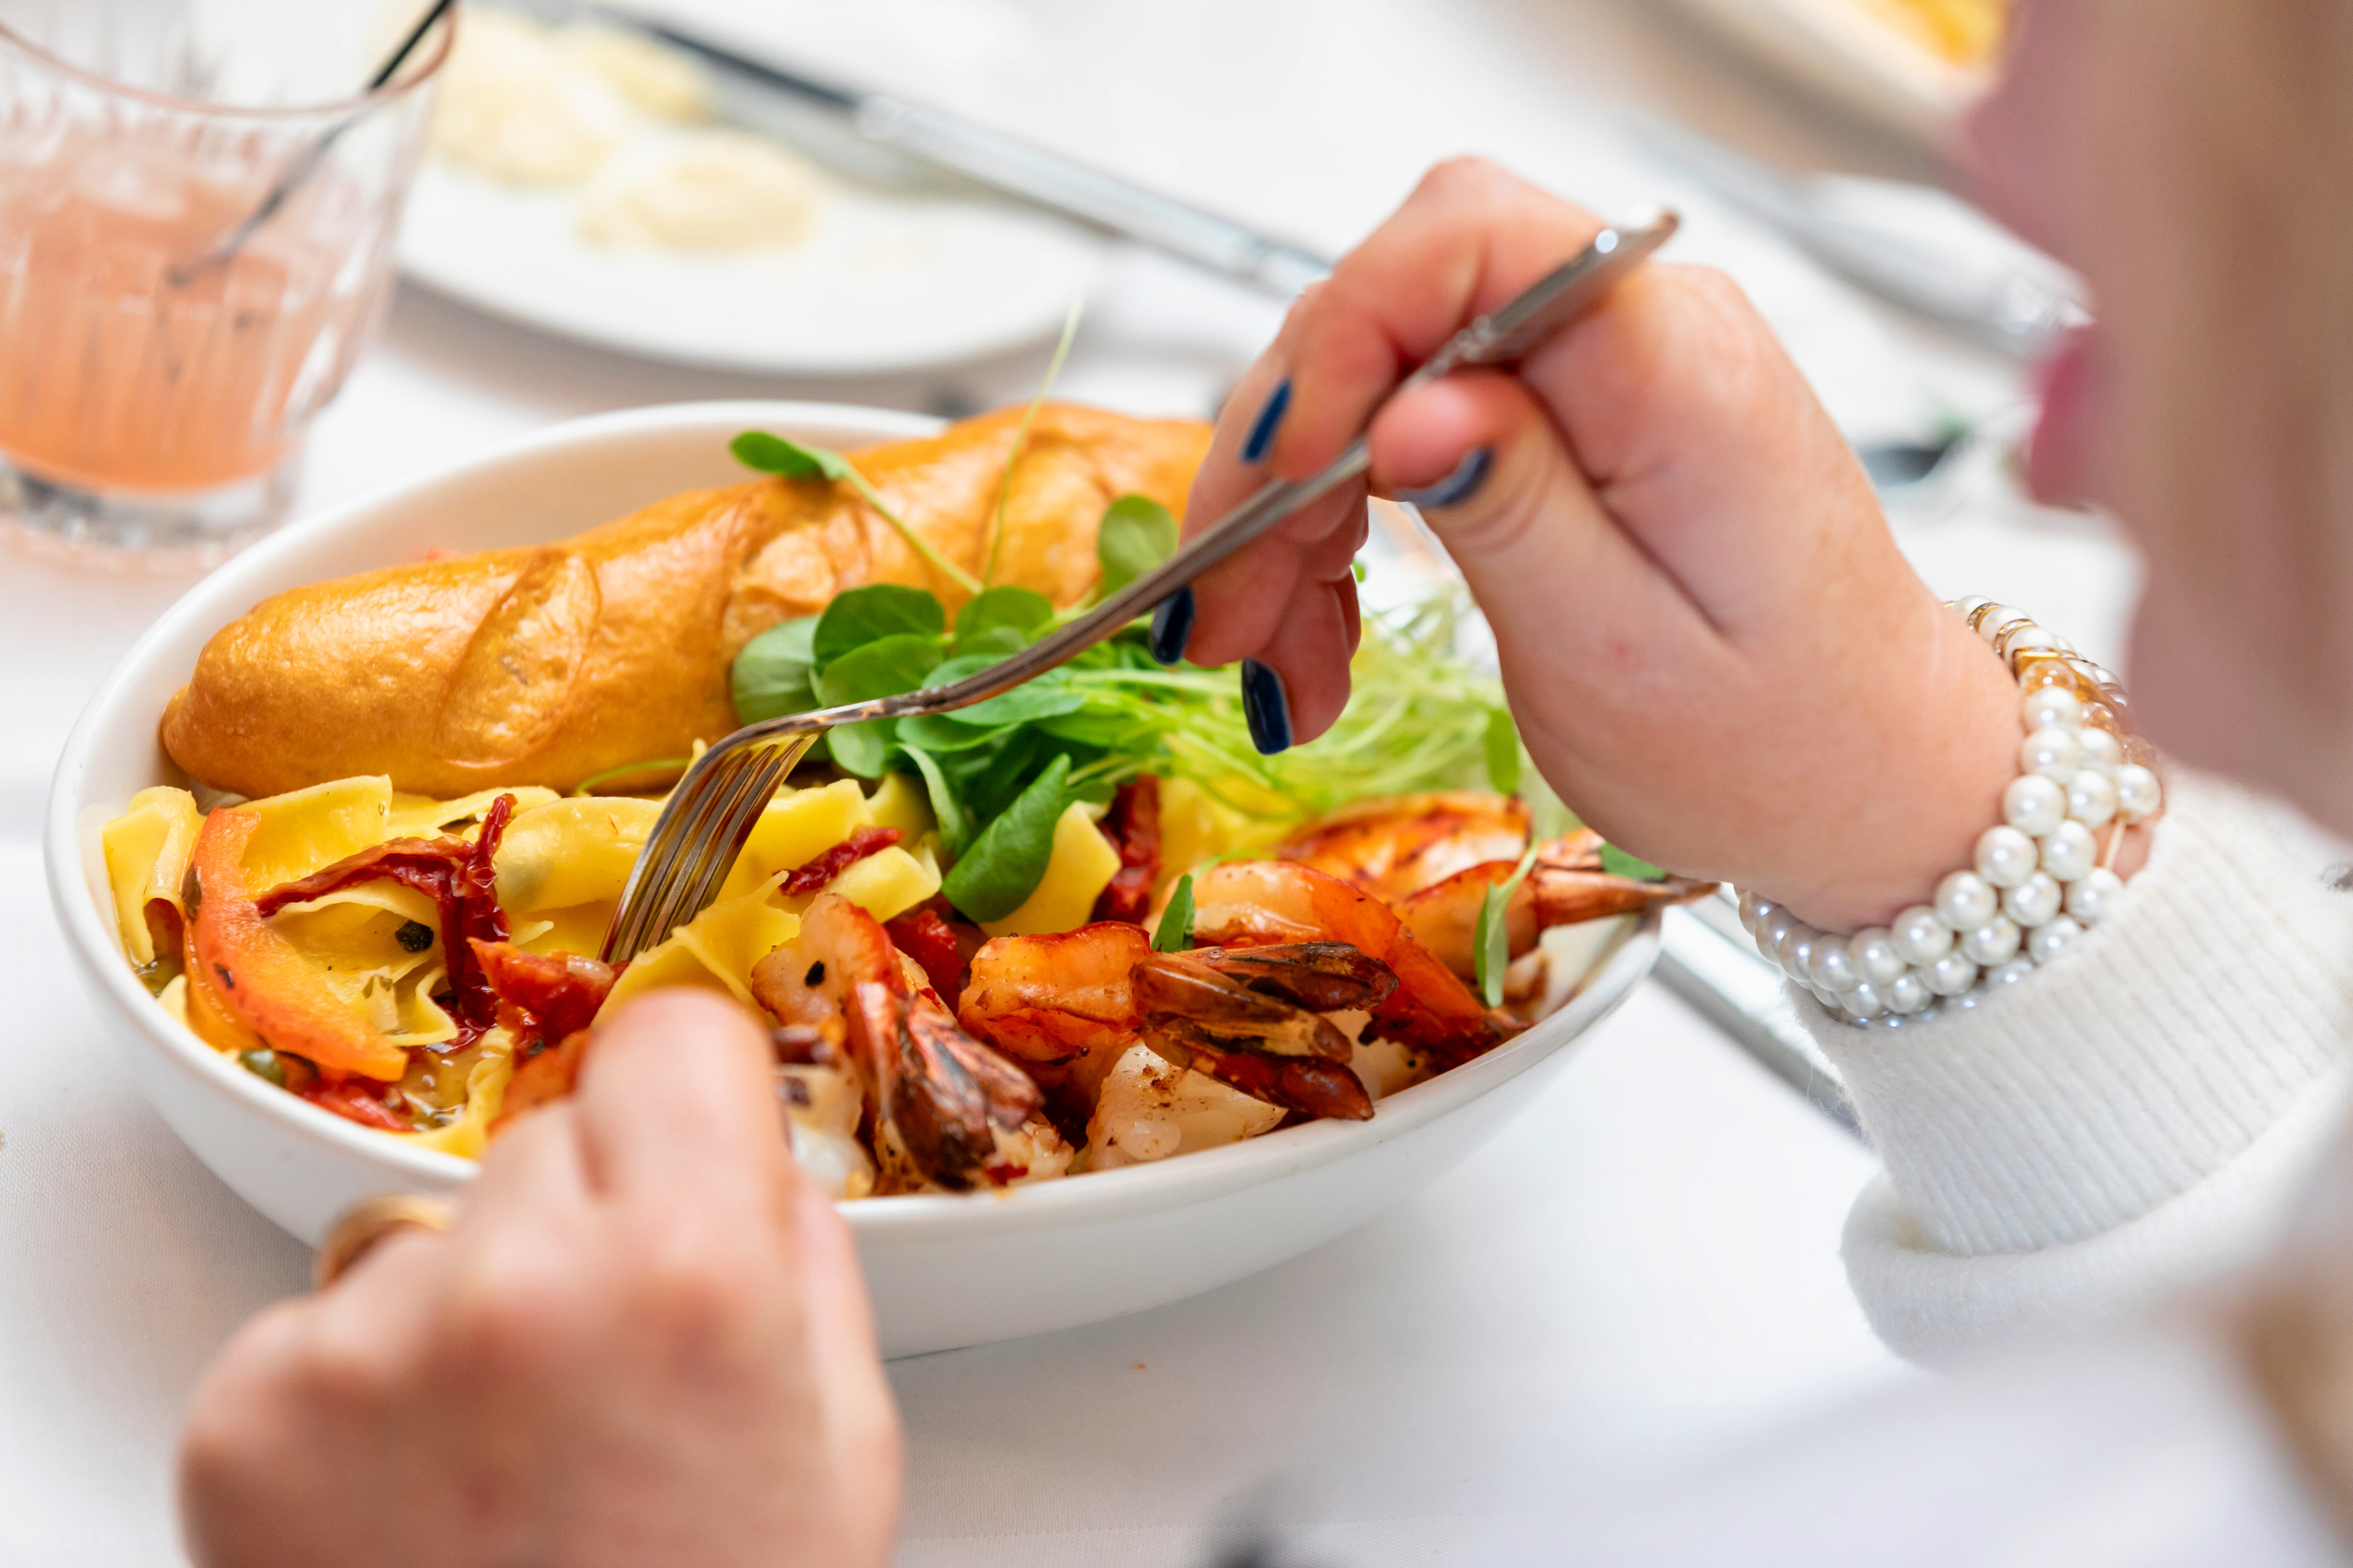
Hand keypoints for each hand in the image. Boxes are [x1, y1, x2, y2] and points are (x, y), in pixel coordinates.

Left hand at [178, 991, 900, 1567]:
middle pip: (547, 1135)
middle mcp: (511, 1282)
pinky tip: (415, 1500)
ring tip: (504, 1460)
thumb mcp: (842, 1442)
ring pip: (429, 1226)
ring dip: (464, 1304)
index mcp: (687, 1273)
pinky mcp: (245, 1414)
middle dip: (581, 1220)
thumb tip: (739, 1155)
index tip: (679, 1141)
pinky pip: (319, 1323)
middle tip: (604, 1369)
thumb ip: (796, 1258)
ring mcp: (362, 1346)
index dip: (687, 1096)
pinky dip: (359, 1393)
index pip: (668, 1034)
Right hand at [1180, 158, 2021, 930]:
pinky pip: (1408, 430)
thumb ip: (1514, 513)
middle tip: (1229, 616)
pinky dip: (1338, 528)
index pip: (1463, 240)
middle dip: (1279, 459)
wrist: (1881, 783)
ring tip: (1276, 661)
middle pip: (1390, 310)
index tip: (1280, 484)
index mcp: (1672, 368)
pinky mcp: (1571, 421)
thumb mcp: (1625, 657)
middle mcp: (1638, 334)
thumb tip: (1404, 410)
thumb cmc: (1785, 744)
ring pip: (1374, 377)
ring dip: (1290, 515)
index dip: (1338, 340)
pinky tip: (1318, 628)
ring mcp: (1600, 372)